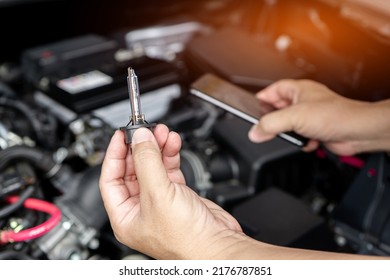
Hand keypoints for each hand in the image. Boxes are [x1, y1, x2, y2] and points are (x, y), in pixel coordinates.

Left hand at [99, 124, 241, 258]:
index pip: (110, 179)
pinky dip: (170, 155)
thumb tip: (139, 138)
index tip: (120, 135)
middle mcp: (141, 209)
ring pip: (152, 167)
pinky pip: (168, 169)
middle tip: (146, 131)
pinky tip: (172, 143)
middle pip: (133, 170)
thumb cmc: (187, 239)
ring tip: (162, 133)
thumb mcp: (158, 195)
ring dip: (157, 148)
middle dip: (140, 148)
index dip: (114, 155)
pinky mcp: (178, 194)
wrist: (218, 245)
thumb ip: (147, 162)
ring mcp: (160, 200)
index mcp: (125, 216)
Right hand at [248, 79, 389, 155]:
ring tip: (291, 135)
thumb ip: (270, 124)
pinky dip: (300, 141)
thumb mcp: (294, 117)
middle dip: (274, 122)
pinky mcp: (314, 130)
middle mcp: (303, 101)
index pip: (271, 91)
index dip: (260, 100)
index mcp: (297, 90)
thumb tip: (254, 132)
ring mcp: (308, 116)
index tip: (250, 111)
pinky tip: (306, 141)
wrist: (357, 132)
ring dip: (288, 133)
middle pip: (277, 111)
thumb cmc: (335, 115)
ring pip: (287, 125)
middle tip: (266, 128)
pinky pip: (298, 136)